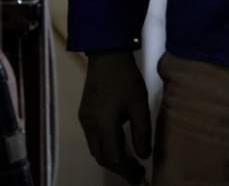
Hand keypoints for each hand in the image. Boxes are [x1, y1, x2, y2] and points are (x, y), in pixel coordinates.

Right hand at [78, 50, 150, 184]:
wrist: (107, 56)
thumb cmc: (126, 78)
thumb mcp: (139, 104)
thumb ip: (142, 131)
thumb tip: (144, 155)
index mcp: (102, 124)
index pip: (113, 157)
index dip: (127, 170)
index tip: (140, 177)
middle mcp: (89, 125)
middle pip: (101, 157)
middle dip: (119, 168)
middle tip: (136, 174)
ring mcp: (84, 120)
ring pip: (96, 149)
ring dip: (111, 159)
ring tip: (130, 164)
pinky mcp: (85, 114)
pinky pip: (93, 139)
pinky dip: (106, 147)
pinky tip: (119, 147)